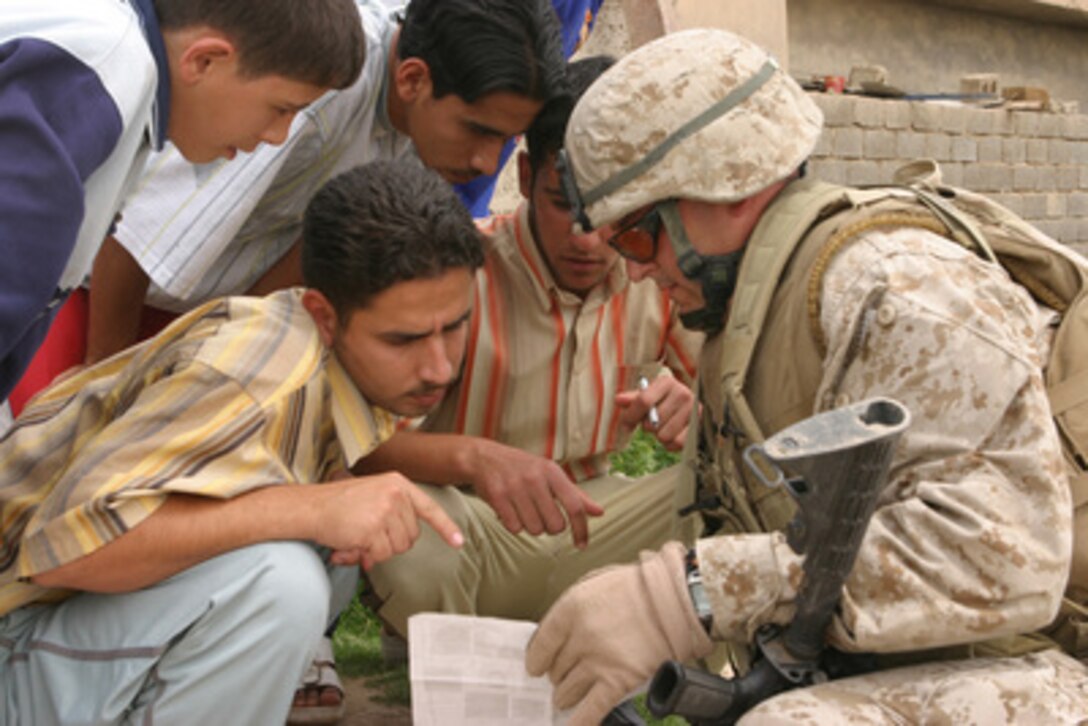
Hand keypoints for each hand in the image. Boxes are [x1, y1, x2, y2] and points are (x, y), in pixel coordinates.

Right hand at [312, 473, 462, 569]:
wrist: (310, 507)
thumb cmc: (339, 504)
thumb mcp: (373, 496)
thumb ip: (393, 514)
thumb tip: (402, 543)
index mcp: (398, 484)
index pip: (429, 508)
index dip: (445, 527)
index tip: (459, 542)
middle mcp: (396, 494)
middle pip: (411, 536)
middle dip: (390, 543)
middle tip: (366, 536)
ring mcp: (385, 510)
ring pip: (397, 548)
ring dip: (377, 551)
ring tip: (356, 539)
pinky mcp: (373, 528)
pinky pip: (380, 555)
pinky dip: (365, 556)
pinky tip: (350, 546)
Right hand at [468, 440, 603, 548]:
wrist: (483, 457)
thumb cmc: (522, 468)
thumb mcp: (550, 474)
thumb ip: (575, 495)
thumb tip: (599, 512)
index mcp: (552, 471)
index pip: (575, 506)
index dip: (581, 529)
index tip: (582, 545)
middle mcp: (535, 478)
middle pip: (555, 525)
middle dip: (550, 527)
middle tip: (541, 515)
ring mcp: (515, 487)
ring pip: (535, 529)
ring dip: (531, 526)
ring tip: (524, 510)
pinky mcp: (497, 496)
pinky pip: (514, 528)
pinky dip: (514, 525)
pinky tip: (510, 511)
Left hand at [525, 542, 712, 724]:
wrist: (675, 600)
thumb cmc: (637, 588)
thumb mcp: (593, 584)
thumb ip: (570, 610)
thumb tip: (554, 634)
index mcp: (571, 609)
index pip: (540, 646)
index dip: (536, 660)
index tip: (537, 666)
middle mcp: (581, 637)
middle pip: (554, 671)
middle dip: (558, 674)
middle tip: (567, 672)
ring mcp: (599, 662)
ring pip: (566, 692)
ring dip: (567, 695)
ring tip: (573, 692)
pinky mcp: (619, 681)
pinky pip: (591, 710)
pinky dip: (580, 722)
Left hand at [615, 375, 693, 449]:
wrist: (689, 408)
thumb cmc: (662, 402)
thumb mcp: (647, 397)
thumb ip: (633, 399)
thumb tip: (618, 400)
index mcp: (666, 382)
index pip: (644, 401)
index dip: (631, 416)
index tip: (625, 425)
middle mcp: (682, 393)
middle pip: (652, 422)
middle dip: (647, 427)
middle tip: (652, 423)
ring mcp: (694, 409)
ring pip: (664, 435)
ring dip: (659, 437)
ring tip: (663, 428)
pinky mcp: (699, 426)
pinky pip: (677, 443)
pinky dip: (670, 445)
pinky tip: (672, 435)